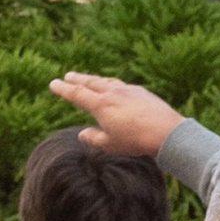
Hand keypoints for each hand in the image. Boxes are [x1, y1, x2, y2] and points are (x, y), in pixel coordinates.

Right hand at [56, 72, 180, 159]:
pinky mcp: (142, 92)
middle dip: (78, 79)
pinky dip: (113, 85)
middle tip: (68, 75)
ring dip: (96, 80)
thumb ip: (93, 138)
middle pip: (91, 82)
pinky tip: (116, 88)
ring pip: (107, 81)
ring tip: (90, 80)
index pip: (77, 94)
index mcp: (101, 105)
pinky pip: (122, 85)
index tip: (54, 83)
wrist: (166, 132)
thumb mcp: (110, 144)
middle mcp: (113, 93)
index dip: (64, 89)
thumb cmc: (136, 141)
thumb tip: (82, 134)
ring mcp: (128, 90)